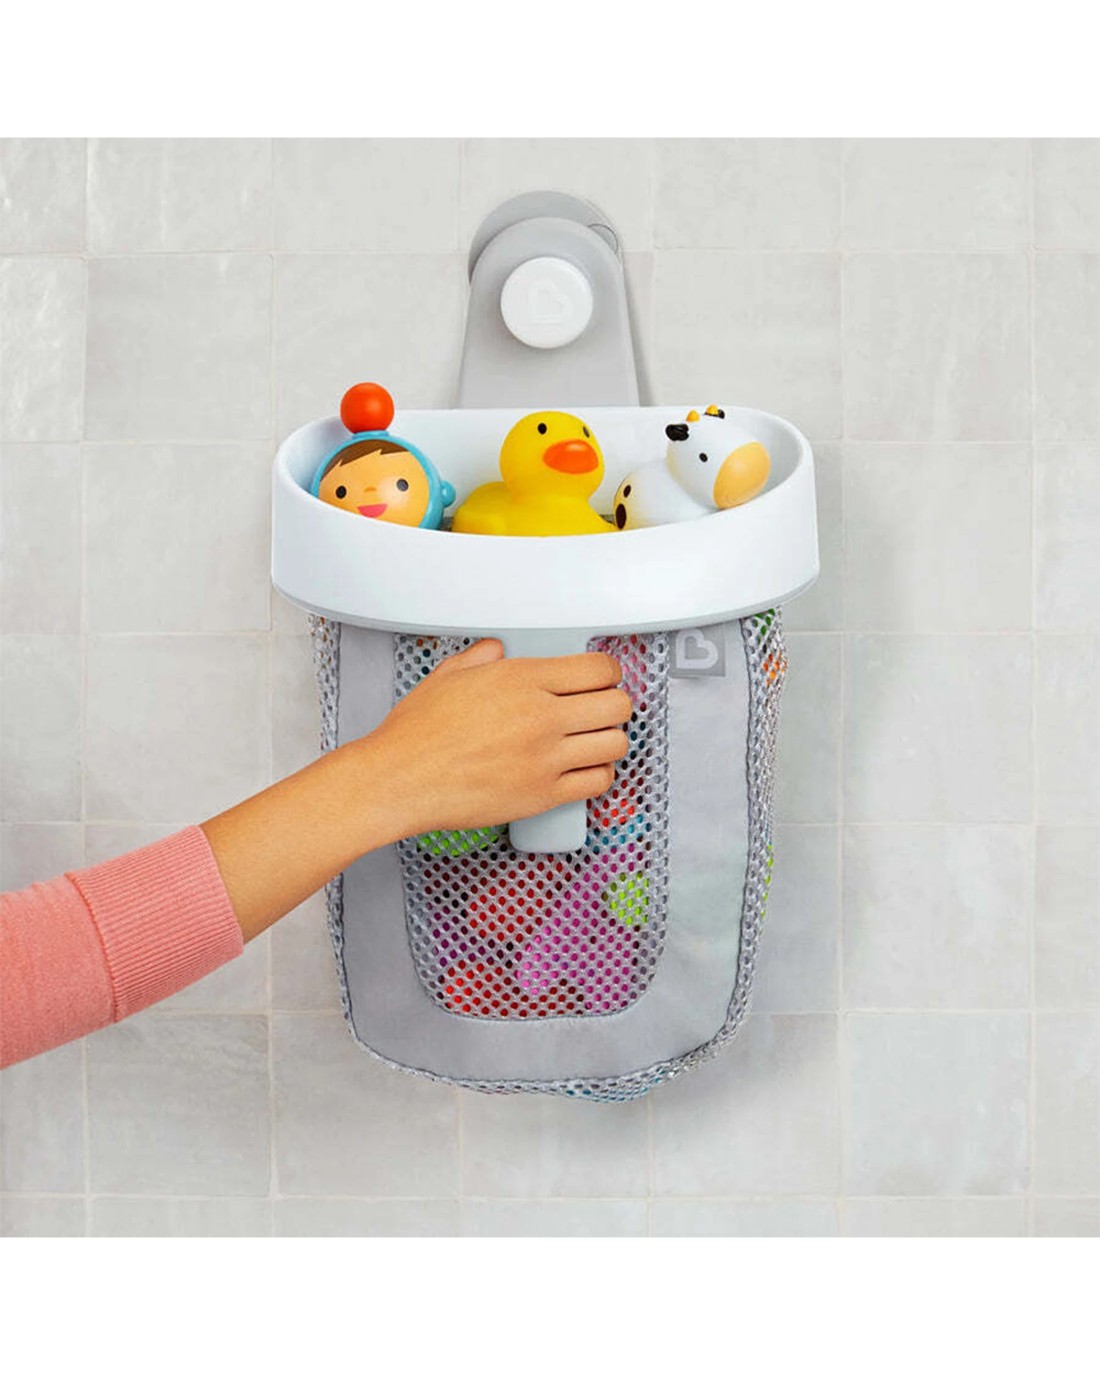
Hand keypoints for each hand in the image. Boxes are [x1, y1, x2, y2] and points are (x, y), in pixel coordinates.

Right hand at [365, 639, 632, 833]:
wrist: (401, 780)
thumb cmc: (417, 733)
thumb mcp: (448, 675)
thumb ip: (481, 657)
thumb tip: (498, 649)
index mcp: (522, 679)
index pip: (599, 669)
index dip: (608, 672)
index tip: (602, 678)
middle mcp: (542, 716)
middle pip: (617, 705)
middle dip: (613, 704)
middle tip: (600, 708)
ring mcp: (546, 758)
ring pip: (615, 744)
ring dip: (609, 739)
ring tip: (593, 739)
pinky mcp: (543, 795)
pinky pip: (598, 782)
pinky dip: (598, 774)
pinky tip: (583, 768)